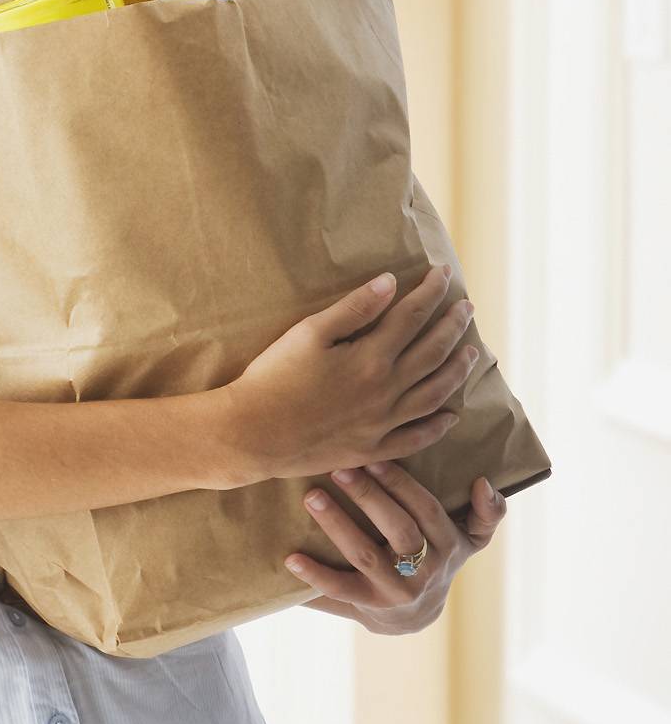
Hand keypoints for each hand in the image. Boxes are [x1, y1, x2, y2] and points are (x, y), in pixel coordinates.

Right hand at [227, 263, 478, 483]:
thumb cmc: (273, 378)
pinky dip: (437, 428)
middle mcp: (385, 391)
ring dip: (457, 371)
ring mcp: (382, 423)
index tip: (443, 274)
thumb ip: (353, 308)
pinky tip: (450, 416)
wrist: (252, 434)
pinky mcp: (371, 448)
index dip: (431, 292)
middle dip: (453, 326)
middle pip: (433, 353)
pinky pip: (415, 439)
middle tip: (466, 308)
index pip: (412, 316)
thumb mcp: (309, 333)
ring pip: (434, 394)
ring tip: (471, 354)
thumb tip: (390, 282)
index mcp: (370, 358)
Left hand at [282, 461, 507, 633]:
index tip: (373, 456)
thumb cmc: (439, 558)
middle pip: (397, 529)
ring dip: (337, 525)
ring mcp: (396, 591)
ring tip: (311, 497)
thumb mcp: (471, 539)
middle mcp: (425, 570)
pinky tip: (291, 558)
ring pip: (365, 556)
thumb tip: (485, 483)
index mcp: (448, 544)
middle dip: (367, 496)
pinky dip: (315, 576)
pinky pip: (340, 592)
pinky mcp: (368, 608)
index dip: (401, 484)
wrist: (418, 617)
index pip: (426, 509)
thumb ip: (487, 513)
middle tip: (337, 468)